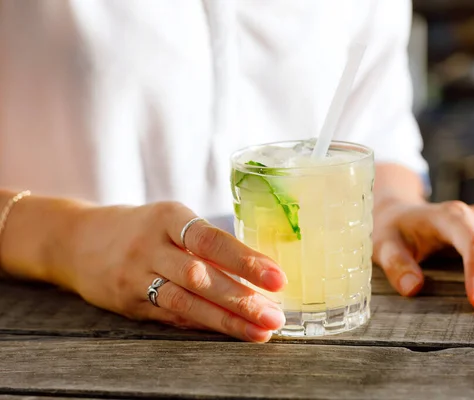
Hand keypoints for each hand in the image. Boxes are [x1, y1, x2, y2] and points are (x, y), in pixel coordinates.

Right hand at [67, 202, 286, 341]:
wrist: (78, 240)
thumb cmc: (141, 228)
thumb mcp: (171, 220)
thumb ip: (206, 242)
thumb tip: (257, 269)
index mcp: (168, 218)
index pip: (211, 240)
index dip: (246, 260)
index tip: (277, 278)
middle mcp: (150, 246)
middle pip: (199, 276)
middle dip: (241, 299)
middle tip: (275, 316)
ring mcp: (135, 277)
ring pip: (185, 302)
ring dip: (226, 320)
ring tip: (259, 331)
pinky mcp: (128, 303)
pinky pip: (170, 316)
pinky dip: (201, 324)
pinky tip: (227, 332)